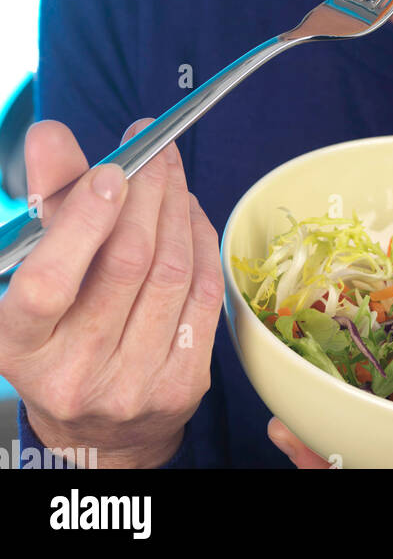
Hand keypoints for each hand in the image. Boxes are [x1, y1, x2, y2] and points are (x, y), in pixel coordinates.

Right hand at [0, 118, 224, 467]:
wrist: (99, 425)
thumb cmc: (62, 326)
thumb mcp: (39, 267)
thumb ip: (49, 198)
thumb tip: (49, 134)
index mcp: (21, 345)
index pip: (47, 284)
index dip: (83, 220)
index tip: (110, 170)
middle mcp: (74, 373)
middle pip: (127, 263)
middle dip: (146, 191)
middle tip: (152, 148)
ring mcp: (132, 385)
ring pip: (172, 271)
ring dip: (177, 206)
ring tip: (169, 171)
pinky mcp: (183, 385)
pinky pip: (205, 293)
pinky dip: (202, 240)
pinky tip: (189, 213)